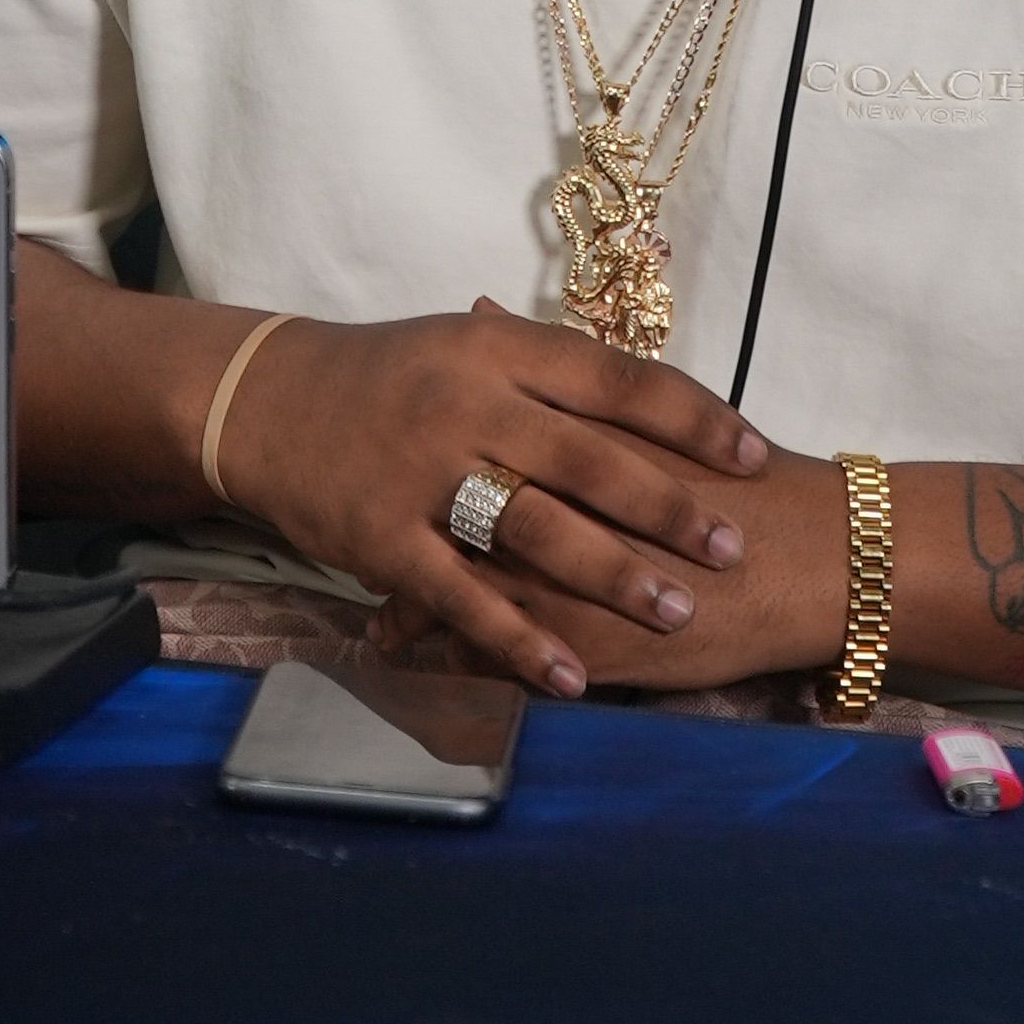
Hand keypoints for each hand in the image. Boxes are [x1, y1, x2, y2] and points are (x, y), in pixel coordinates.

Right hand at [217, 298, 767, 695]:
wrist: (270, 399)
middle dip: (668, 507)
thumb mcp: (470, 346)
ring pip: (534, 528)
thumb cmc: (391, 375)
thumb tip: (656, 398)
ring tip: (676, 612)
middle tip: (732, 547)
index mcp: (497, 348)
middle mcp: (465, 403)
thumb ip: (551, 373)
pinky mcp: (382, 538)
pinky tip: (573, 677)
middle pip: (588, 457)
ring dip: (612, 575)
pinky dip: (520, 640)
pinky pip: (463, 597)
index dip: (690, 417)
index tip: (752, 454)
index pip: (615, 378)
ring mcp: (422, 471)